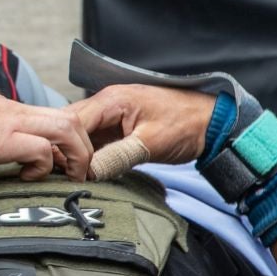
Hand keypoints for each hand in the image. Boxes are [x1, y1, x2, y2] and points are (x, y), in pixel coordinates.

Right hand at [0, 92, 92, 182]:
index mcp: (11, 109)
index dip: (72, 138)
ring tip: (69, 176)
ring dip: (76, 156)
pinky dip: (42, 167)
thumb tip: (9, 152)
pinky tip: (25, 176)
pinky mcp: (3, 139)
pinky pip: (41, 150)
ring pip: (65, 129)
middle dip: (83, 147)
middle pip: (70, 119)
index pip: (55, 117)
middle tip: (79, 171)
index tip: (68, 161)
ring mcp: (11, 122)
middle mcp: (15, 111)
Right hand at [66, 84, 217, 166]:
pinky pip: (93, 139)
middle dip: (65, 150)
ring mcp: (110, 114)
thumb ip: (116, 157)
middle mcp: (104, 102)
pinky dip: (87, 153)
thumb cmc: (184, 126)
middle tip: (65, 175)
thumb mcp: (149, 144)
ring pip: (79, 134)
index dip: (66, 148)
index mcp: (110, 100)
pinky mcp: (116, 126)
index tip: (69, 172)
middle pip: (69, 126)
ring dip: (75, 153)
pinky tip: (86, 169)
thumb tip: (87, 174)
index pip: (70, 122)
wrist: (211, 121)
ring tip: (73, 174)